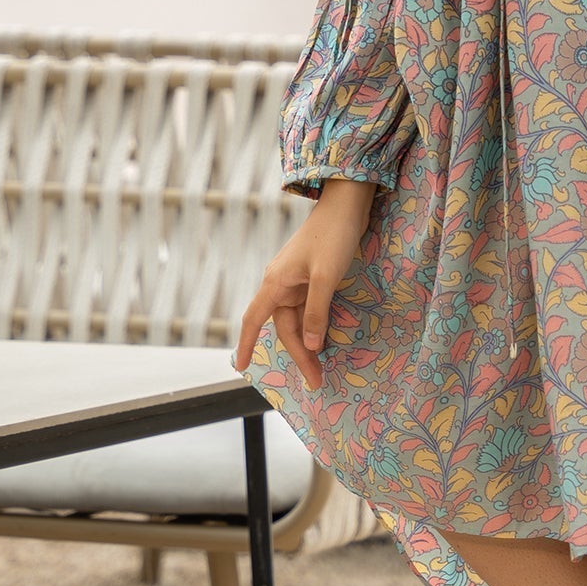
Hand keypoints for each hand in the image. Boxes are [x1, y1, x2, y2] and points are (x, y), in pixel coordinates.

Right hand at [233, 177, 376, 390]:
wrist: (346, 205)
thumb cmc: (333, 236)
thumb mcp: (326, 277)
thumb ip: (316, 311)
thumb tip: (311, 344)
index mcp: (276, 282)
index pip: (253, 320)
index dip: (246, 344)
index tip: (241, 368)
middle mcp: (281, 284)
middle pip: (284, 327)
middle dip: (300, 355)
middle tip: (317, 380)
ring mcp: (295, 281)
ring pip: (297, 321)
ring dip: (309, 344)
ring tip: (323, 368)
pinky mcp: (311, 279)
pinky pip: (308, 310)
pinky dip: (315, 327)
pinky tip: (325, 341)